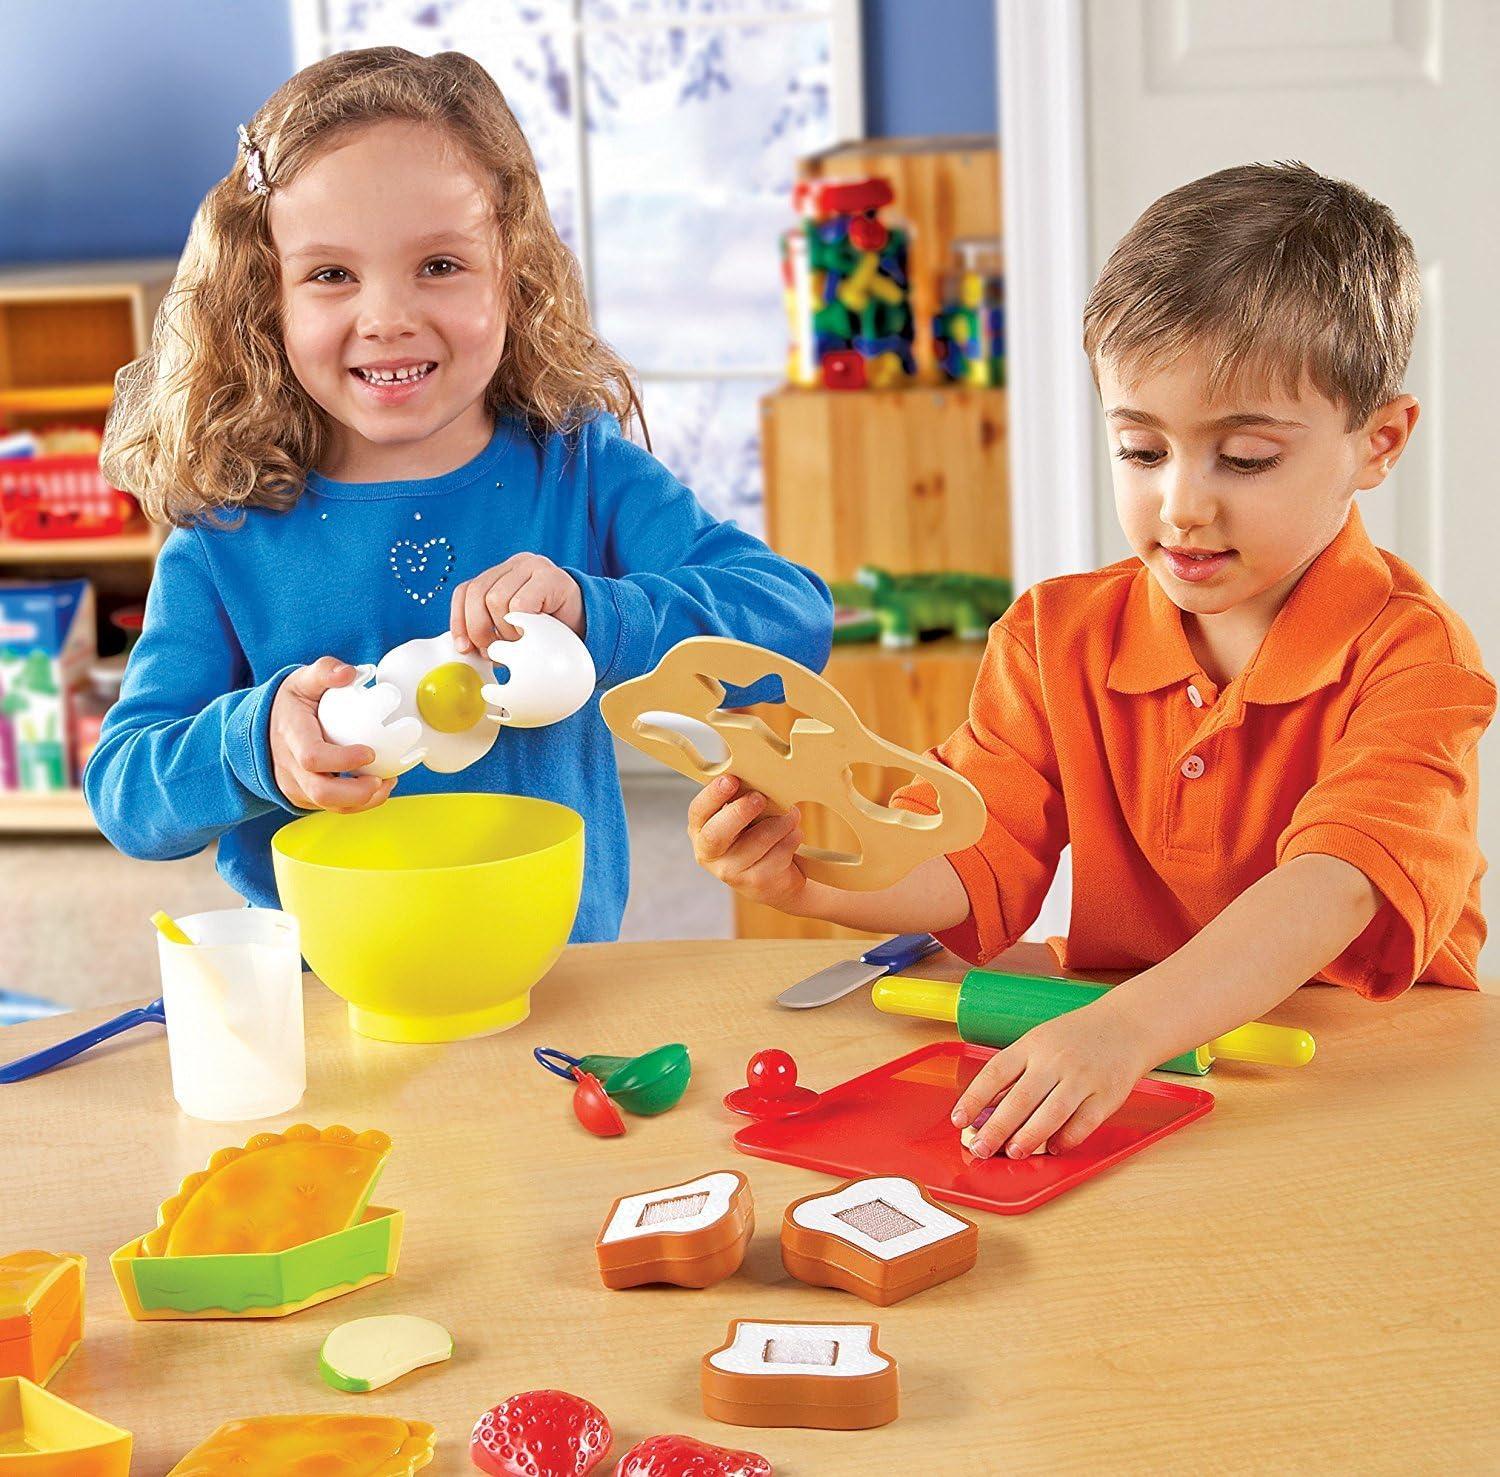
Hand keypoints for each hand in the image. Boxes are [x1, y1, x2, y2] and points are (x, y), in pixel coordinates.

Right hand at [270, 658, 395, 812]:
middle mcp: (289, 766)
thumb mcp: (303, 680)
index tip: (370, 753)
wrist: (266, 728)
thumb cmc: (291, 704)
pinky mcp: (304, 797)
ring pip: (329, 805)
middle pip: (321, 792)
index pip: (313, 757)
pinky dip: (358, 803)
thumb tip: (350, 673)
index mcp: (290, 735)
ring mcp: (295, 785)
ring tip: (386, 784)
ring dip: (363, 801)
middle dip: (356, 792)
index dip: (342, 760)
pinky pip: (332, 808)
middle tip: (383, 780)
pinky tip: (378, 788)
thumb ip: (325, 671)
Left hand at [449, 554, 584, 651]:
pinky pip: (520, 604)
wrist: (592, 627)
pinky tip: (533, 632)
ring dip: (505, 630)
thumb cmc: (551, 631)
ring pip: (495, 600)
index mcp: (500, 574)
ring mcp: (533, 566)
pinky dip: (521, 625)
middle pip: (476, 594)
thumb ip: (489, 627)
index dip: (459, 620)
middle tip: (493, 651)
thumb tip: (464, 646)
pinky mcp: (550, 576)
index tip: (464, 647)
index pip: (466, 590)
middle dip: (479, 629)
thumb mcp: (513, 627)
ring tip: (521, 640)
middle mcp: (514, 564)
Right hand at [688, 774, 808, 913]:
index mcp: (701, 830)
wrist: (774, 881)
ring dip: (781, 822)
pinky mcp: (756, 883)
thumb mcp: (743, 818)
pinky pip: (779, 852)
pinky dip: (792, 837)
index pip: (698, 811)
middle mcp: (709, 855)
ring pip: (759, 840)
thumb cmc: (755, 836)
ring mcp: (731, 872)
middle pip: (717, 833)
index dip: (713, 794)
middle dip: (740, 812)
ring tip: (791, 815)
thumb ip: (742, 799)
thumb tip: (757, 779)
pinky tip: (793, 835)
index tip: (732, 779)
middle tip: (760, 798)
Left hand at [951, 1001, 1155, 1158]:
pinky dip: (1066, 1139)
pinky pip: (1083, 1123)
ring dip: (1029, 1137)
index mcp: (1032, 1045)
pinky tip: (1053, 1148)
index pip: (995, 1073)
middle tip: (981, 1148)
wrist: (1125, 1026)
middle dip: (997, 1127)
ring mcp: (1082, 1078)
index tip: (958, 1120)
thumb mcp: (1038, 1043)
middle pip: (1021, 1098)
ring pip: (1051, 1113)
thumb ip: (1015, 1074)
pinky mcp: (1106, 1095)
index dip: (973, 1098)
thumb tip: (986, 1110)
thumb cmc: (1074, 1037)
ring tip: (1013, 1153)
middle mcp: (1055, 1060)